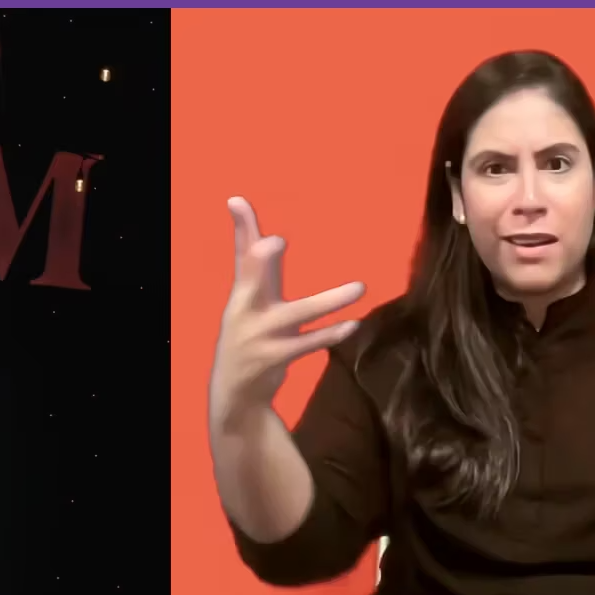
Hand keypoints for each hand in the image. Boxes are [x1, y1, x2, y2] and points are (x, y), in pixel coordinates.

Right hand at [208, 197, 364, 432]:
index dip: (241, 227)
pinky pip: (307, 343)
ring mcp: (258, 336)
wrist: (233, 393)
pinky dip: (330, 333)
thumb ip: (256, 263)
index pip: (240, 252)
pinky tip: (352, 324)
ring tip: (361, 287)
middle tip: (275, 242)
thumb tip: (252, 223)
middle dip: (260, 260)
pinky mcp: (273, 359)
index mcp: (241, 291)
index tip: (237, 201)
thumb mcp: (248, 300)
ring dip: (330, 301)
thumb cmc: (247, 334)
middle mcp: (244, 309)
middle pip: (251, 277)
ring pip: (298, 314)